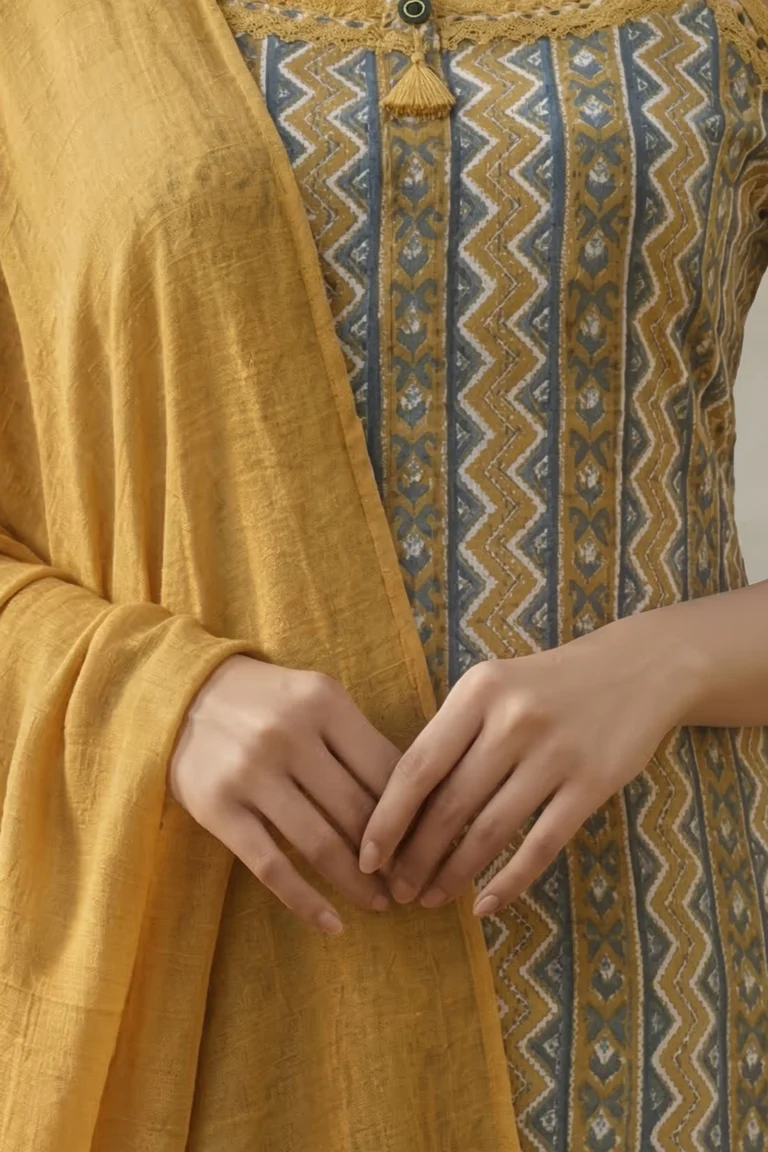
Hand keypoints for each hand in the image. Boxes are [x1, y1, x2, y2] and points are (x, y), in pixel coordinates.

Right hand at [169, 655, 398, 933]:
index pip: (386, 769)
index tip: (428, 844)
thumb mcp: (314, 698)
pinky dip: (305, 902)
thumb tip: (414, 803)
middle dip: (390, 856)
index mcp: (324, 702)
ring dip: (357, 884)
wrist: (182, 697)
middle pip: (357, 810)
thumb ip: (356, 740)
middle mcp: (289, 735)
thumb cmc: (265, 703)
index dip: (413, 813)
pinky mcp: (218, 809)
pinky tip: (331, 924)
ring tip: (380, 904)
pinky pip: (271, 866)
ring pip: (320, 843)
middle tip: (409, 883)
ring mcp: (251, 773)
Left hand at [360, 617, 691, 915]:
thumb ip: (452, 733)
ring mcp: (555, 753)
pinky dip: (509, 881)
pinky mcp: (592, 784)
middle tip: (397, 889)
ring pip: (490, 830)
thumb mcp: (493, 686)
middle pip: (449, 804)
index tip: (366, 856)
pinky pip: (541, 845)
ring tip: (430, 898)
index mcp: (478, 692)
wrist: (638, 668)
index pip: (417, 765)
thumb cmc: (548, 684)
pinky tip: (485, 905)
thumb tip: (400, 803)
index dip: (386, 818)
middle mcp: (513, 720)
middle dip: (415, 856)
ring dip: (454, 873)